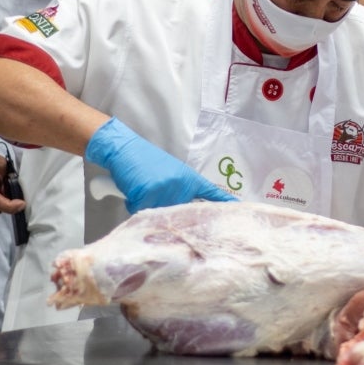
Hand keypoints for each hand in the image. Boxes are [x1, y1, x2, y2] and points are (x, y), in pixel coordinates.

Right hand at [85, 117, 237, 213]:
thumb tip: (181, 213)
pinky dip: (133, 203)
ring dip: (147, 208)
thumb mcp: (170, 173)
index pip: (210, 193)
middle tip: (153, 197)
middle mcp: (181, 185)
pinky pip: (141, 210)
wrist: (124, 148)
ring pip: (157, 215)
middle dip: (167, 215)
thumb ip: (179, 191)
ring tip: (141, 189)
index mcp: (188, 179)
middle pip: (178, 214)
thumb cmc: (145, 161)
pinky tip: (132, 189)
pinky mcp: (148, 193)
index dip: (224, 203)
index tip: (239, 211)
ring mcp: (165, 189)